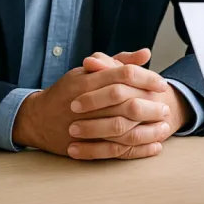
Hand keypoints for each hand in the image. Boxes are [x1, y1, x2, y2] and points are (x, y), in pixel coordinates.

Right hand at [12, 50, 169, 159]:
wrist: (38, 119)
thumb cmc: (68, 92)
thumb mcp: (88, 71)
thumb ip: (117, 61)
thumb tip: (146, 53)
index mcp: (87, 81)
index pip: (123, 75)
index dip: (146, 78)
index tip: (162, 84)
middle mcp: (85, 102)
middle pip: (125, 102)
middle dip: (150, 106)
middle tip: (165, 108)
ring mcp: (84, 126)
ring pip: (122, 128)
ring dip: (148, 129)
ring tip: (164, 127)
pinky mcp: (84, 146)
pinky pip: (115, 149)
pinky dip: (138, 150)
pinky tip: (154, 146)